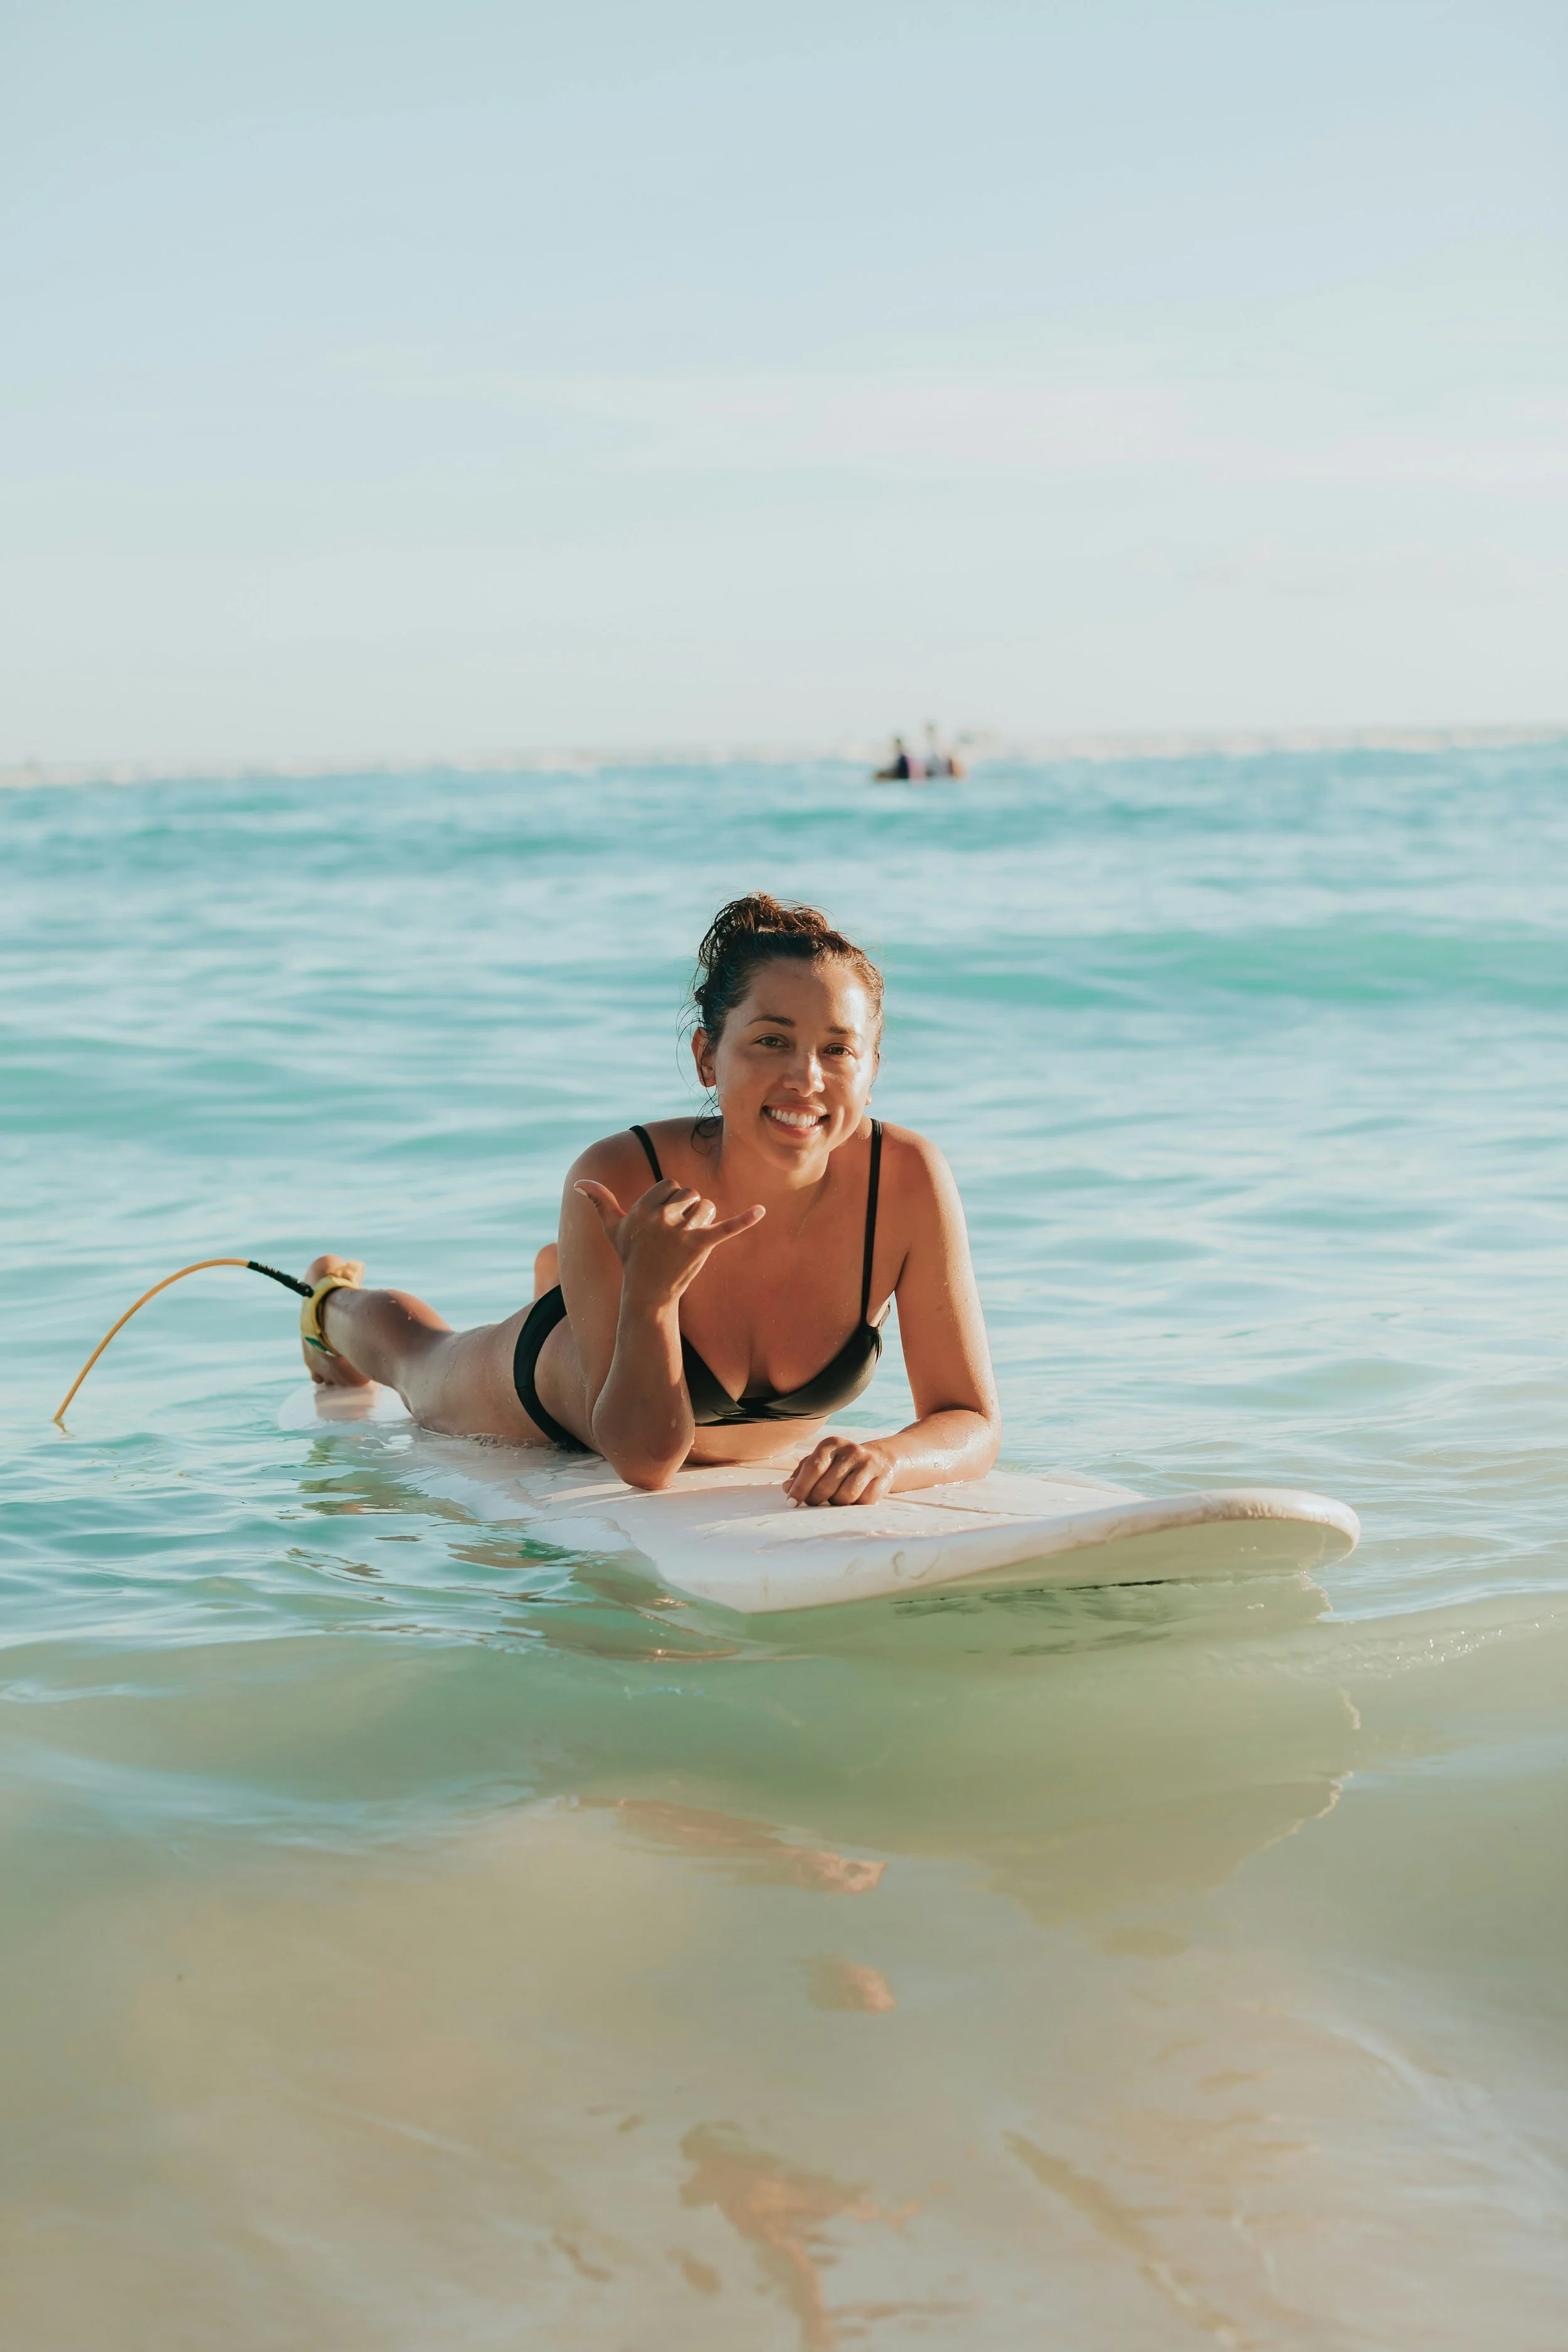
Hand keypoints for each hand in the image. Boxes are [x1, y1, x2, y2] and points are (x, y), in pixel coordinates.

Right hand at [575, 1177, 763, 1305]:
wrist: (648, 1293)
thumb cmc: (631, 1258)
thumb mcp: (614, 1229)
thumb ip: (600, 1202)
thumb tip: (581, 1183)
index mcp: (643, 1208)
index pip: (670, 1185)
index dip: (670, 1201)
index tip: (662, 1221)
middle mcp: (661, 1217)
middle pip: (689, 1194)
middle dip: (688, 1210)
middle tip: (676, 1234)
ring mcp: (681, 1232)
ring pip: (706, 1206)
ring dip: (703, 1219)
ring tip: (689, 1240)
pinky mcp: (701, 1246)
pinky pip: (726, 1228)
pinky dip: (745, 1220)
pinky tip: (761, 1210)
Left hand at [784, 1435, 894, 1508]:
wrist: (881, 1460)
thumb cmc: (841, 1464)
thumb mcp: (821, 1462)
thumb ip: (802, 1473)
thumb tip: (786, 1487)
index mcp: (832, 1443)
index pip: (813, 1467)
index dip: (800, 1487)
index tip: (791, 1503)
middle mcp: (851, 1450)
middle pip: (827, 1485)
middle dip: (816, 1498)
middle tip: (814, 1502)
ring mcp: (868, 1464)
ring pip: (845, 1496)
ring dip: (837, 1503)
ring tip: (836, 1497)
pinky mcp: (883, 1478)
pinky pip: (863, 1502)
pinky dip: (855, 1505)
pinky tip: (854, 1498)